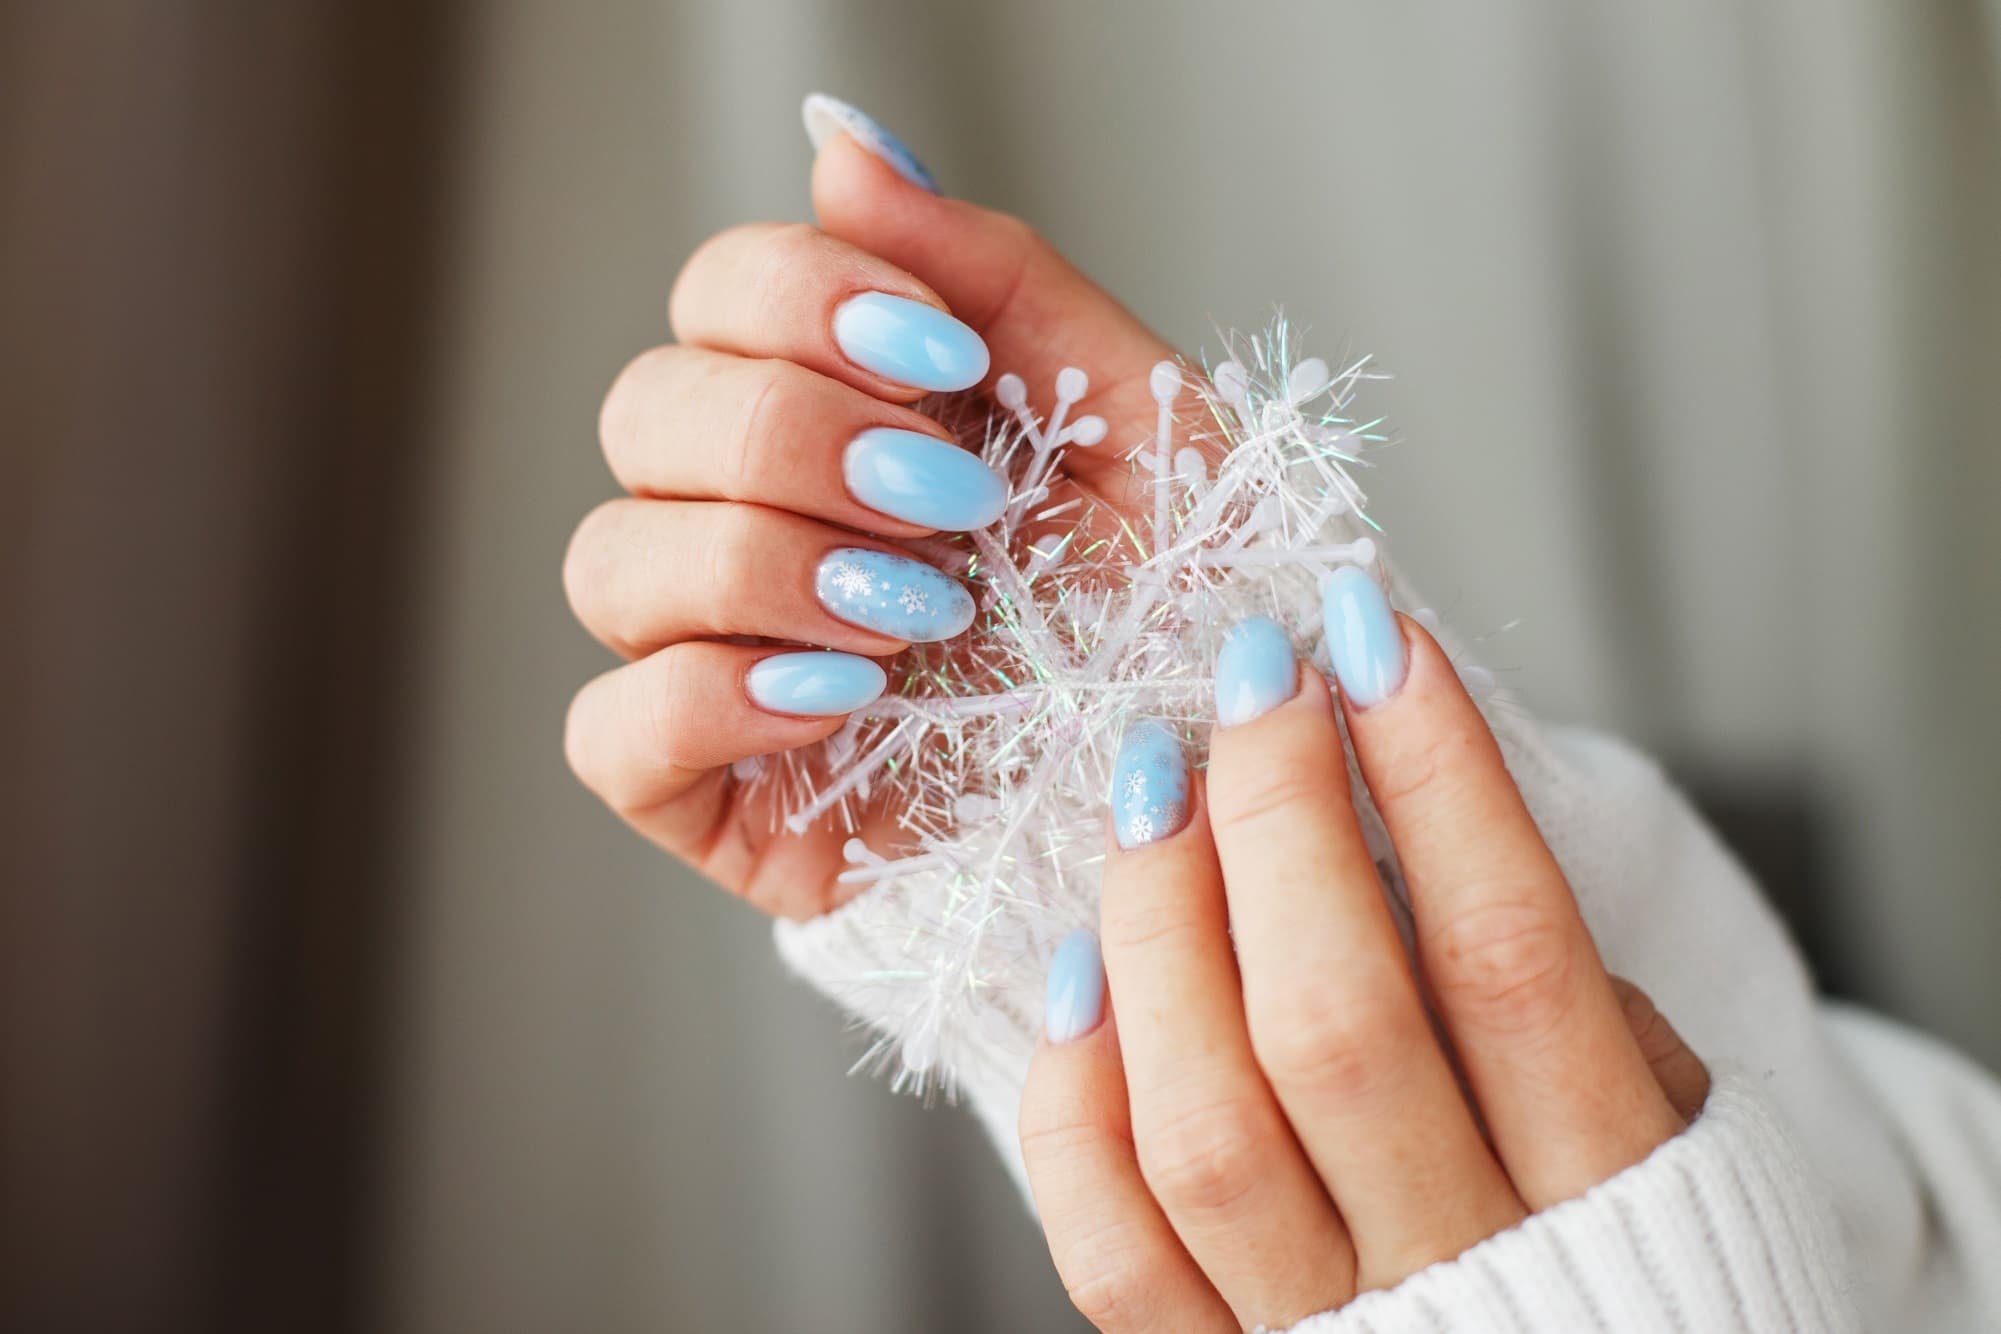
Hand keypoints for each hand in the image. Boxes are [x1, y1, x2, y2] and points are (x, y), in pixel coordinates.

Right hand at [564, 121, 1176, 916]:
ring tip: (918, 617)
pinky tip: (843, 699)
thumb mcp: (1135, 418)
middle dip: (791, 439)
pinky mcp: (707, 791)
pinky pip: (609, 729)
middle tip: (945, 505)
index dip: (801, 301)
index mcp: (839, 410)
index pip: (718, 295)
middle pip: (644, 413)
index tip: (939, 359)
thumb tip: (842, 143)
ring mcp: (714, 655)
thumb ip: (997, 276)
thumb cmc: (1167, 604)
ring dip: (761, 567)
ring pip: (610, 561)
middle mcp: (752, 517)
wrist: (1195, 789)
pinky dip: (711, 699)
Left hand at [1019, 604, 1709, 1331]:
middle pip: (1336, 1022)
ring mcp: (1330, 1329)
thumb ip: (1557, 995)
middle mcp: (1461, 1272)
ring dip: (1160, 927)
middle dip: (1278, 816)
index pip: (1509, 952)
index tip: (1373, 639)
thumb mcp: (1667, 1118)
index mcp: (1611, 1190)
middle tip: (1253, 680)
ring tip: (1154, 786)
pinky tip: (1086, 972)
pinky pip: (1113, 1245)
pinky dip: (1079, 1100)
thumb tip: (1406, 812)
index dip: (1436, 775)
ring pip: (1205, 1127)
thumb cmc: (1630, 1247)